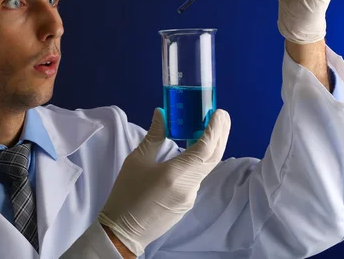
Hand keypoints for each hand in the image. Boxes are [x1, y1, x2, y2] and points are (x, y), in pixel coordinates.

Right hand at [98, 108, 230, 255]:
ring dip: (211, 147)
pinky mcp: (188, 203)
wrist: (124, 230)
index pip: (205, 148)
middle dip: (220, 134)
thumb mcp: (137, 160)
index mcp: (176, 174)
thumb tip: (162, 114)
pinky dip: (200, 160)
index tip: (218, 112)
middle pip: (213, 157)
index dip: (214, 129)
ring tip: (207, 127)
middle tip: (220, 115)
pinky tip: (193, 150)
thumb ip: (154, 136)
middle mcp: (189, 186)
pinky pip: (198, 176)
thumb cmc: (126, 193)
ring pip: (206, 167)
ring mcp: (191, 197)